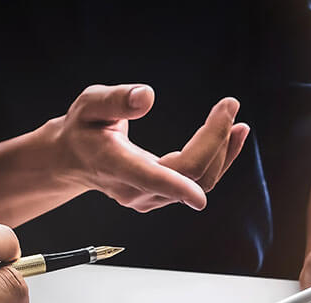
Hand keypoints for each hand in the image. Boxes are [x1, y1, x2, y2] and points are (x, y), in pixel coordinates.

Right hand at [50, 84, 249, 212]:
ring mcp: (150, 198)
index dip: (178, 185)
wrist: (74, 160)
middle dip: (216, 141)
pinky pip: (198, 182)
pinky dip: (219, 159)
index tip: (201, 190)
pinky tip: (231, 136)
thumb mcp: (90, 105)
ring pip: (199, 181)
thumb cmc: (82, 129)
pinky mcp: (162, 197)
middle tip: (229, 105)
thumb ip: (116, 100)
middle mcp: (135, 189)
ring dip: (223, 152)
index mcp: (117, 165)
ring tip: (237, 121)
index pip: (152, 178)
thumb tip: (147, 96)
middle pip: (189, 174)